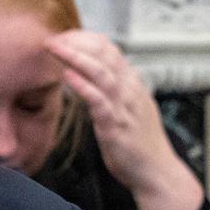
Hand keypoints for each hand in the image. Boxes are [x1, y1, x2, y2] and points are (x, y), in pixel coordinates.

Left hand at [45, 30, 180, 192]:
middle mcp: (129, 89)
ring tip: (54, 48)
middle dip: (76, 42)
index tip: (62, 37)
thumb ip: (115, 88)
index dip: (84, 39)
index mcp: (131, 83)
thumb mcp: (129, 106)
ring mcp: (123, 107)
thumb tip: (95, 74)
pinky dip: (83, 86)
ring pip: (101, 72)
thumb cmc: (140, 142)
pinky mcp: (115, 126)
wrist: (156, 172)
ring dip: (75, 57)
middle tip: (52, 39)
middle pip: (103, 54)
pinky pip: (98, 101)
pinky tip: (67, 76)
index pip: (108, 48)